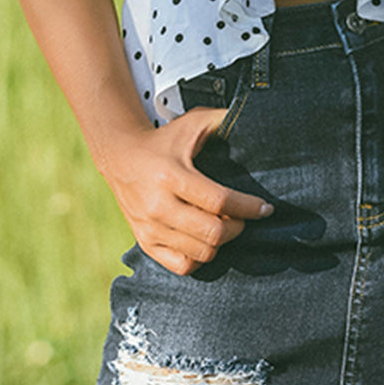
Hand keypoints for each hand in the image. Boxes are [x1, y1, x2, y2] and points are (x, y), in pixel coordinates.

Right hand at [97, 106, 273, 274]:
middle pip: (214, 233)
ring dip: (220, 242)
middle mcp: (158, 205)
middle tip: (241, 218)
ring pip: (202, 253)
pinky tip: (203, 241)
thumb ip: (221, 120)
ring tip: (222, 226)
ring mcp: (150, 227)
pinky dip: (200, 258)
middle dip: (237, 227)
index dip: (248, 207)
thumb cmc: (162, 142)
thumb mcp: (190, 125)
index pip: (220, 201)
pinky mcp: (145, 242)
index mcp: (171, 176)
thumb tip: (251, 119)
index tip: (264, 208)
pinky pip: (183, 266)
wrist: (119, 155)